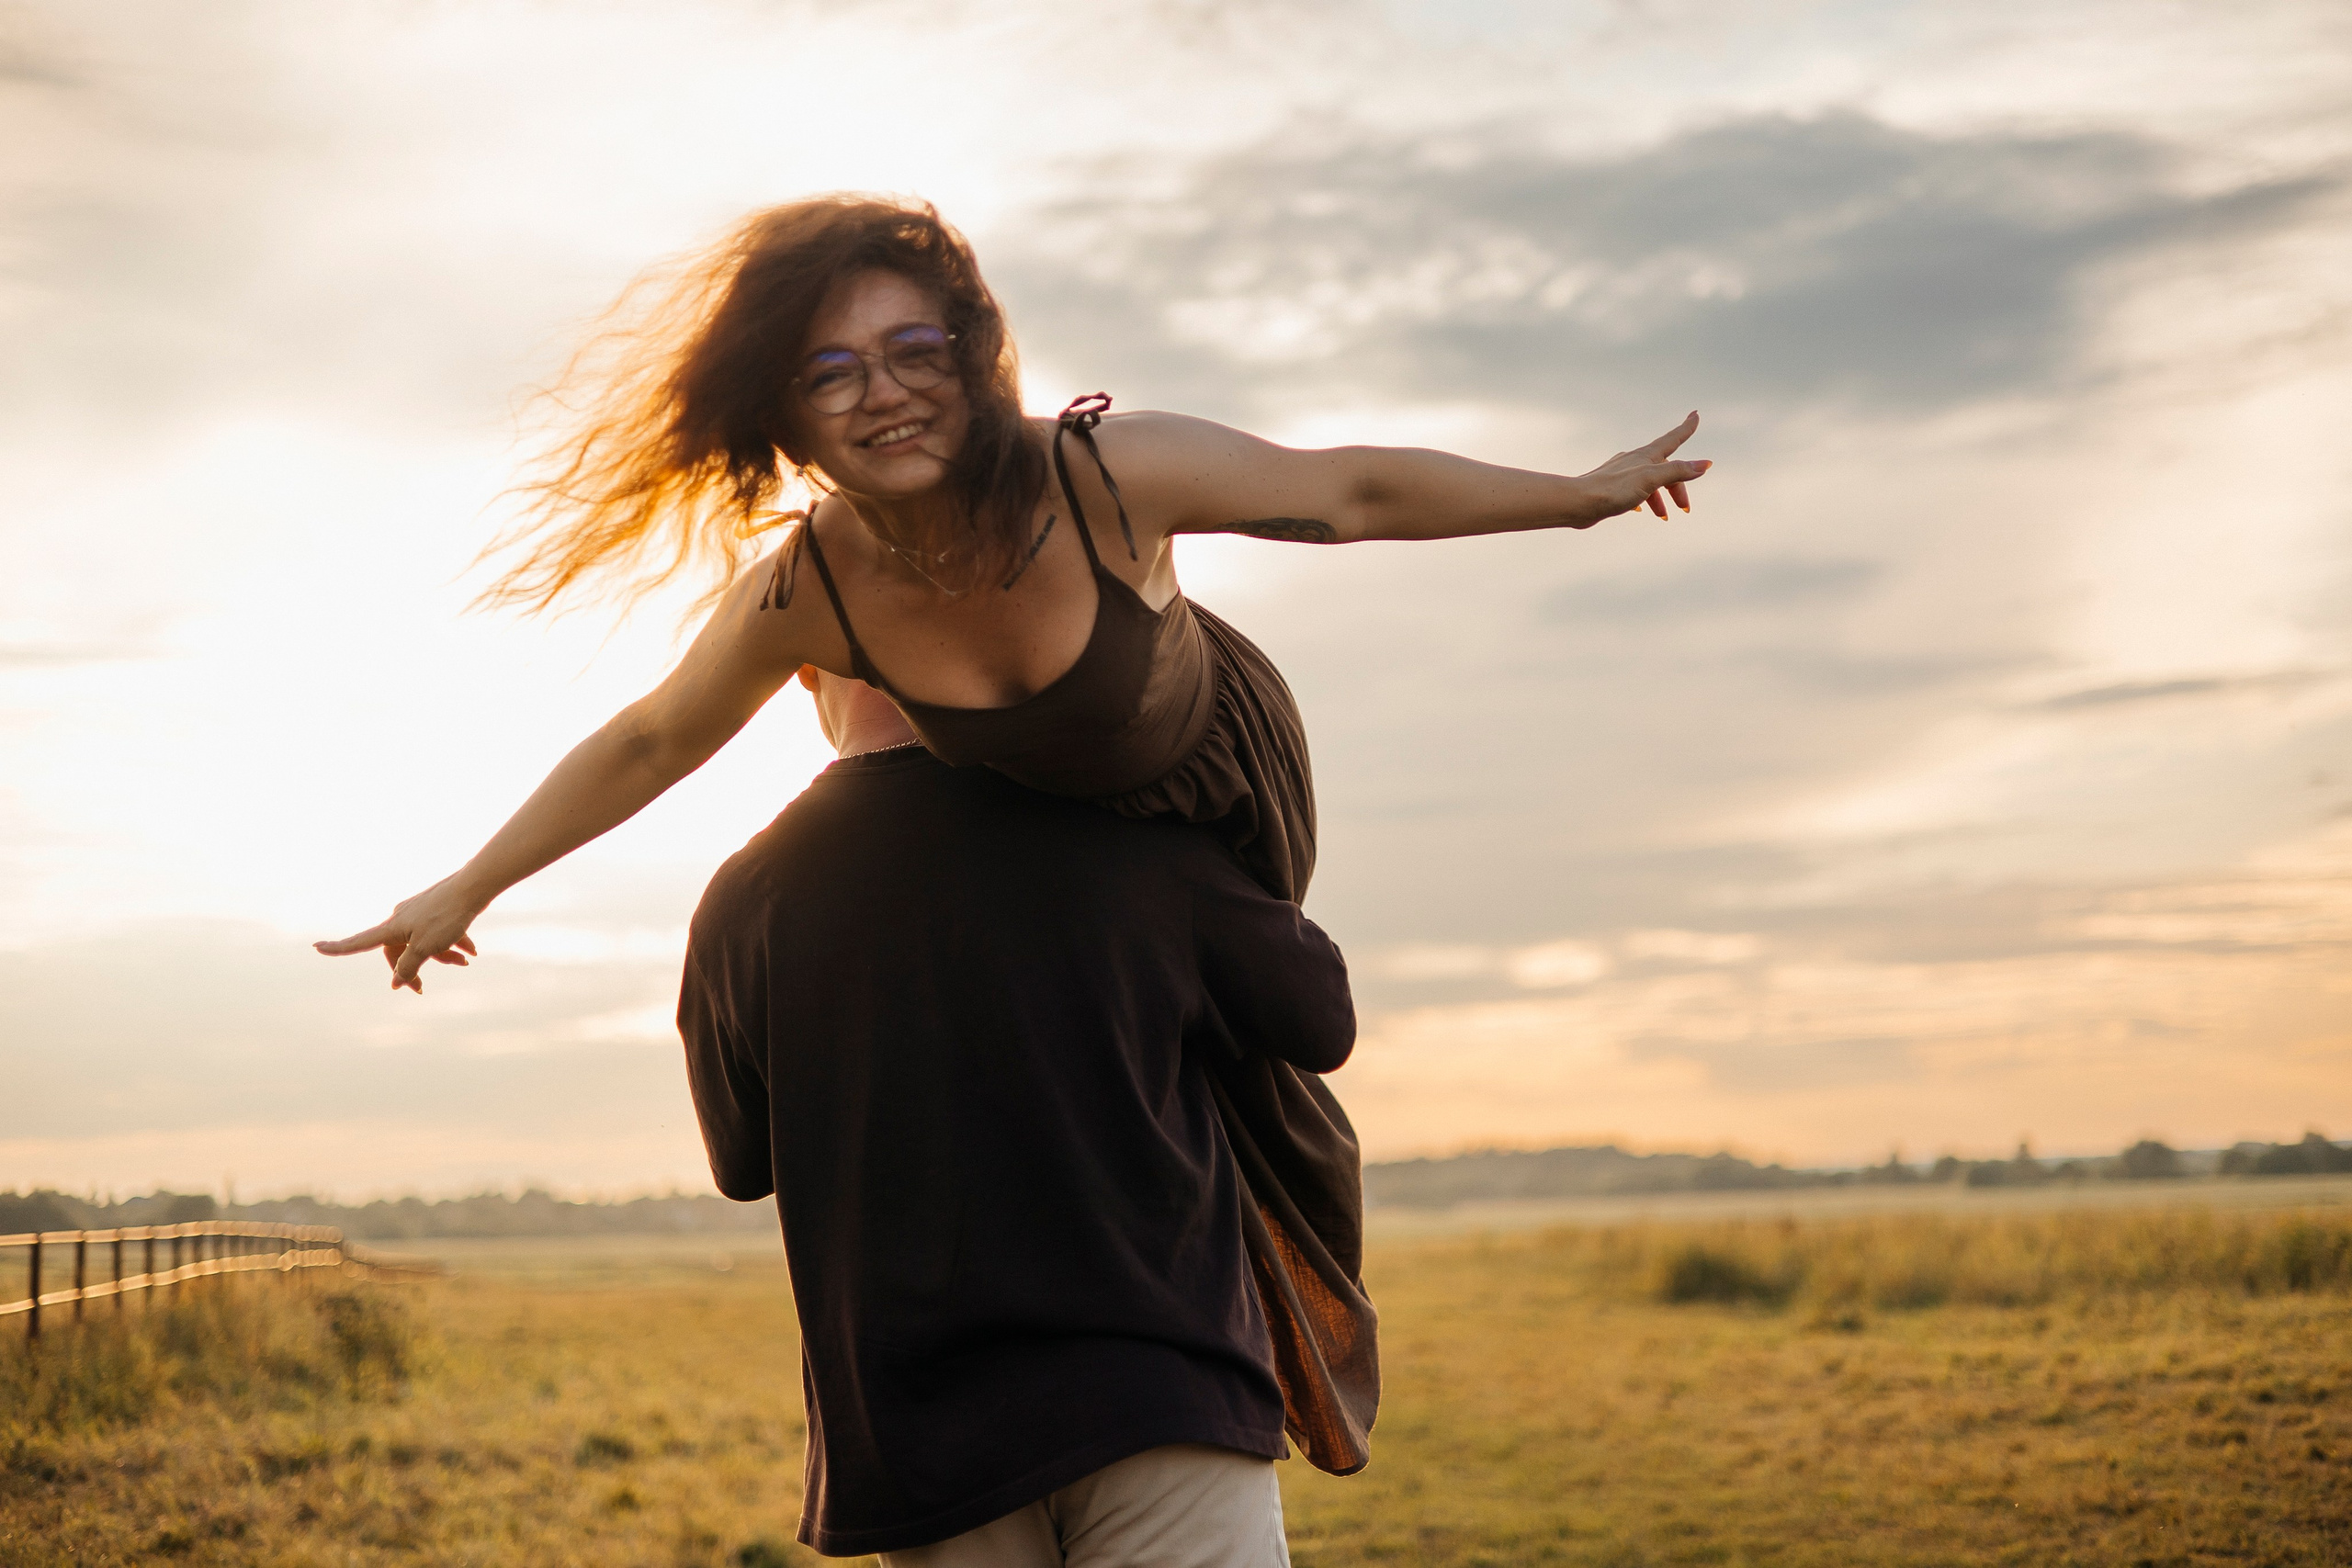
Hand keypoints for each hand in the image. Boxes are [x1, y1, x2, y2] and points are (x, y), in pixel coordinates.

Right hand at [314, 876, 484, 993]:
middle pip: (399, 950)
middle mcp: (401, 918)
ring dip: (442, 955)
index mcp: (393, 927)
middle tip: (420, 989)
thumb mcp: (426, 947)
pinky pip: (439, 931)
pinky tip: (472, 951)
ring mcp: (418, 912)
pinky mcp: (435, 909)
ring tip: (466, 962)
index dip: (339, 948)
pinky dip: (453, 942)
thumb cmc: (447, 917)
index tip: (316, 948)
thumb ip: (409, 966)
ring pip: (423, 941)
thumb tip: (395, 983)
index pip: (360, 942)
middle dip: (414, 968)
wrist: (473, 887)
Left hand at [1576, 412, 1711, 524]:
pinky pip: (1634, 490)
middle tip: (1684, 507)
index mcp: (1646, 456)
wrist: (1578, 503)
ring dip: (1661, 498)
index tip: (1696, 415)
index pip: (1672, 439)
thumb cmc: (1613, 490)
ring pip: (1650, 482)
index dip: (1686, 428)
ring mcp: (1623, 473)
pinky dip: (1644, 499)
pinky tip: (1641, 509)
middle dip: (1678, 486)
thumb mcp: (1651, 480)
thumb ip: (1678, 471)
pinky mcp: (1612, 487)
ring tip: (1664, 516)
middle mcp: (1635, 460)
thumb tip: (1705, 464)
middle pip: (1665, 469)